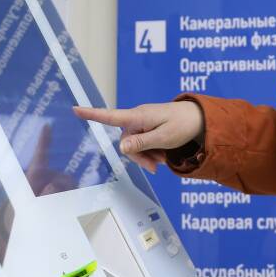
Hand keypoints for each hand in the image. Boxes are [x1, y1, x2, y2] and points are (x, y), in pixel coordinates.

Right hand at [73, 101, 203, 172]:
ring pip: (134, 146)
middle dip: (139, 156)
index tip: (75, 109)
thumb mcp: (164, 137)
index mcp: (139, 116)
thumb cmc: (183, 125)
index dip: (92, 114)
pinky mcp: (148, 128)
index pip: (111, 116)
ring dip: (146, 156)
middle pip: (126, 142)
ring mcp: (143, 123)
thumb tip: (121, 147)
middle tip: (157, 167)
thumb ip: (142, 143)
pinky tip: (162, 156)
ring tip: (163, 160)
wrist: (200, 119)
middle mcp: (137, 118)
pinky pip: (142, 144)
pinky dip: (150, 153)